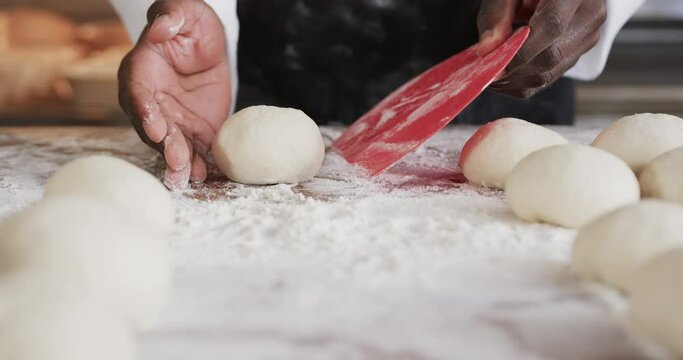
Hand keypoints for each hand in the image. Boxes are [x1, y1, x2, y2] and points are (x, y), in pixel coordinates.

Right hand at [118, 0, 230, 189]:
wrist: (208, 43)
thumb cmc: (189, 23)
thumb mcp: (183, 11)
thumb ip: (170, 16)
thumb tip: (161, 28)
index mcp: (140, 71)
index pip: (136, 94)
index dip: (144, 111)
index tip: (155, 128)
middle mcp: (151, 101)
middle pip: (152, 127)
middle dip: (164, 146)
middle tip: (177, 161)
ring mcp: (171, 118)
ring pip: (171, 144)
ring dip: (179, 162)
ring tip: (190, 177)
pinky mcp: (193, 129)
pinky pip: (195, 149)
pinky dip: (199, 163)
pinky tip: (205, 175)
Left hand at [477, 0, 606, 98]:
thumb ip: (496, 14)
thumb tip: (486, 50)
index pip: (552, 26)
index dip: (521, 51)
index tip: (493, 65)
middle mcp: (590, 14)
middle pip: (552, 55)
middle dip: (514, 71)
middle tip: (485, 74)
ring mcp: (589, 36)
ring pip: (551, 72)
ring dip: (516, 81)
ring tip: (492, 75)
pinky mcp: (580, 52)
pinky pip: (551, 77)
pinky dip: (523, 82)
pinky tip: (504, 77)